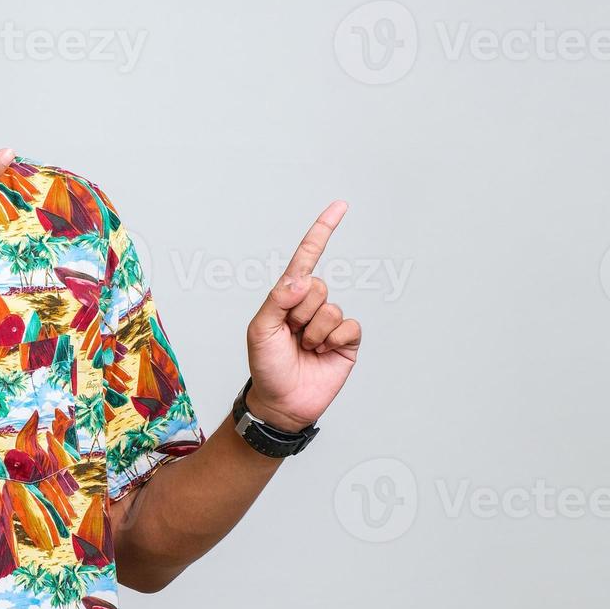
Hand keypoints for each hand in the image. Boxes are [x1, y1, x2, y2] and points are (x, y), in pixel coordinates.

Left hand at [244, 200, 362, 431]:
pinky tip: (322, 355)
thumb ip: (277, 300)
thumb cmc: (266, 365)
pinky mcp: (347, 341)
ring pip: (330, 309)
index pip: (307, 258)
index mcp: (287, 297)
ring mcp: (330, 323)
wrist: (282, 402)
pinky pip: (348, 327)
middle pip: (316, 286)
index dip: (323, 231)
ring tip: (304, 349)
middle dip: (299, 313)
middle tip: (291, 335)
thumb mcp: (261, 330)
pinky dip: (332, 341)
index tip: (340, 206)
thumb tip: (302, 278)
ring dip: (314, 333)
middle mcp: (311, 305)